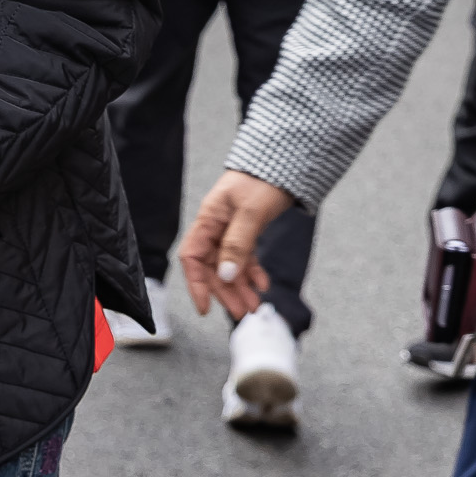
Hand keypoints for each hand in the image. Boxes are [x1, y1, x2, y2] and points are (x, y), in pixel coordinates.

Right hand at [178, 170, 293, 319]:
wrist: (283, 164)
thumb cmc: (262, 181)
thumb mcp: (251, 213)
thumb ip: (237, 244)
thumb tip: (226, 275)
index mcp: (209, 220)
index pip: (192, 256)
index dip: (196, 283)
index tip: (205, 307)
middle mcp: (215, 227)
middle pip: (213, 266)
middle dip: (226, 291)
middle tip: (243, 312)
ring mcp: (230, 230)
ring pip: (229, 266)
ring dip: (240, 286)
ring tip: (255, 305)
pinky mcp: (245, 231)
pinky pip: (244, 258)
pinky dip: (252, 272)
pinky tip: (262, 284)